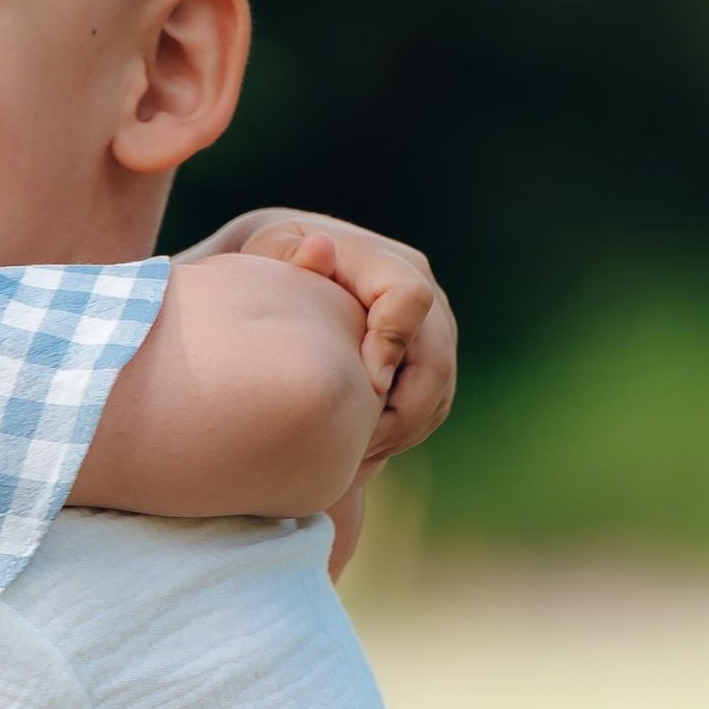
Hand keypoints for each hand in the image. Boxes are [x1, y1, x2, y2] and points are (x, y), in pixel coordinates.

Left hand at [188, 207, 454, 458]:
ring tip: (348, 460)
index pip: (410, 300)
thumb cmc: (278, 265)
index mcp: (391, 264)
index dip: (391, 344)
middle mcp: (426, 298)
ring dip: (396, 435)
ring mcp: (434, 334)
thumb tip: (320, 249)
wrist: (301, 280)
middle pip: (434, 364)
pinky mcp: (430, 366)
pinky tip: (356, 455)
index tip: (366, 386)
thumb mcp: (273, 250)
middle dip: (396, 415)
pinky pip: (429, 412)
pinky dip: (397, 438)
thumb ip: (288, 254)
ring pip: (435, 397)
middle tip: (351, 449)